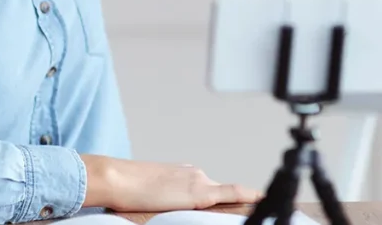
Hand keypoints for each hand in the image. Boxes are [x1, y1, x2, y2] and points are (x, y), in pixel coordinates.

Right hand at [80, 154, 261, 212]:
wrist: (119, 178)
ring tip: (251, 207)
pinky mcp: (198, 192)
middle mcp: (194, 173)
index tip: (244, 197)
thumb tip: (173, 203)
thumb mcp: (152, 191)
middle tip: (252, 208)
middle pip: (219, 192)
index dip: (226, 194)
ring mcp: (198, 180)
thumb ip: (169, 195)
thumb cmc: (127, 187)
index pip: (208, 186)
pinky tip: (262, 199)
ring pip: (226, 194)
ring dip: (236, 203)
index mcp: (182, 173)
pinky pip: (231, 193)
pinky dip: (248, 195)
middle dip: (233, 203)